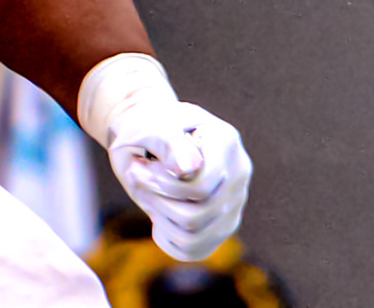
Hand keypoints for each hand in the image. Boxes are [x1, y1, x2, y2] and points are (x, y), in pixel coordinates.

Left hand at [106, 101, 250, 261]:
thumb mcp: (149, 124)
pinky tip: (158, 212)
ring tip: (145, 192)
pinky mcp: (222, 224)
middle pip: (198, 214)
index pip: (201, 187)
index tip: (139, 164)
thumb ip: (169, 142)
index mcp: (225, 141)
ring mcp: (234, 201)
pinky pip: (194, 248)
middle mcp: (238, 173)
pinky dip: (166, 235)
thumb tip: (189, 168)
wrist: (146, 136)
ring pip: (195, 235)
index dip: (164, 184)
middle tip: (135, 174)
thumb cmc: (146, 126)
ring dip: (159, 215)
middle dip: (157, 198)